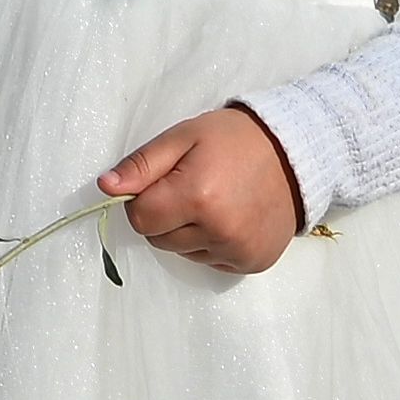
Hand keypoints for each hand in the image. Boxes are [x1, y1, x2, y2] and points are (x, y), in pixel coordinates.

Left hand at [101, 105, 309, 272]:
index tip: (163, 182)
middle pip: (160, 240)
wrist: (294, 153)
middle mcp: (219, 231)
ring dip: (189, 232)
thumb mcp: (183, 137)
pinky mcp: (254, 263)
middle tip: (191, 187)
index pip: (140, 219)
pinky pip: (212, 262)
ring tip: (215, 200)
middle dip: (165, 216)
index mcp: (197, 197)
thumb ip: (142, 165)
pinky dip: (213, 244)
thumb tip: (105, 188)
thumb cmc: (233, 139)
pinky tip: (231, 217)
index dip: (144, 200)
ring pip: (184, 253)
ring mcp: (239, 251)